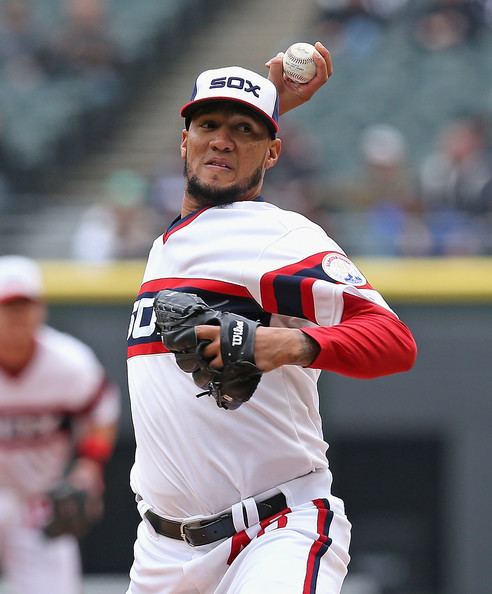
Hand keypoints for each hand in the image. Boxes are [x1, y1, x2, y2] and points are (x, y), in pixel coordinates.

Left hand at [196, 325, 318, 371]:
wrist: (277, 345)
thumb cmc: (261, 336)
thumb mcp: (241, 328)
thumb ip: (226, 333)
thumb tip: (215, 337)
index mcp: (222, 331)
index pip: (199, 332)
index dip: (189, 337)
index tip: (183, 343)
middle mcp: (221, 342)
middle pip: (201, 352)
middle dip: (199, 358)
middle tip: (200, 360)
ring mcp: (227, 356)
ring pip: (209, 366)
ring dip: (209, 370)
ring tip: (212, 371)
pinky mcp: (234, 368)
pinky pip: (221, 374)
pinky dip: (220, 376)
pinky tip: (222, 375)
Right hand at [265, 41, 332, 114]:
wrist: (267, 106)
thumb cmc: (271, 98)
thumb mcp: (273, 82)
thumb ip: (276, 67)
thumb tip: (281, 55)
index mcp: (307, 92)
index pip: (322, 78)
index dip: (322, 63)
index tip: (313, 52)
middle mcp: (308, 88)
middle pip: (325, 71)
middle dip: (324, 56)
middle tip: (316, 44)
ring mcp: (304, 84)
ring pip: (315, 68)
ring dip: (313, 56)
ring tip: (304, 46)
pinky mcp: (297, 79)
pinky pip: (303, 67)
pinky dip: (299, 59)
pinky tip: (288, 54)